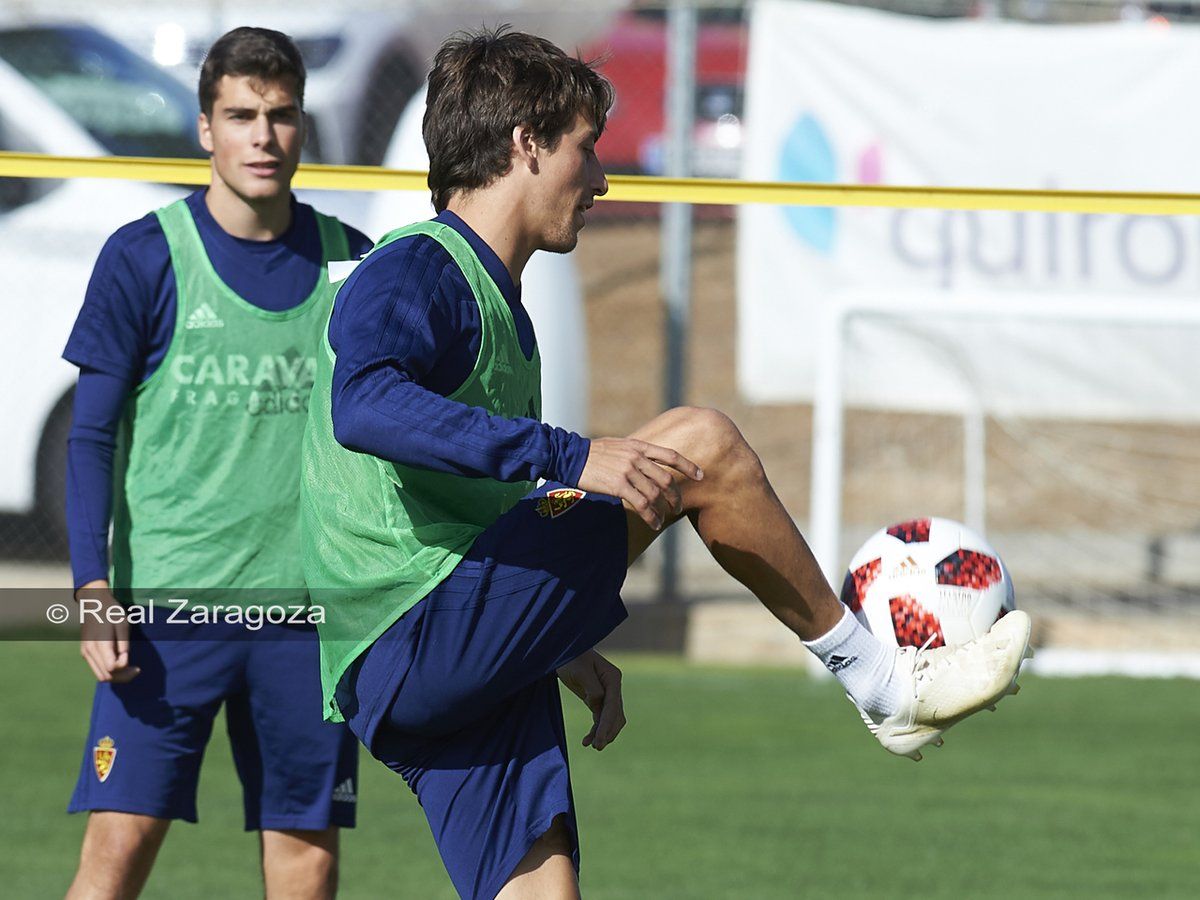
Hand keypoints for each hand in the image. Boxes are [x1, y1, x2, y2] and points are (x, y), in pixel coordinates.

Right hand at [77, 580, 139, 683]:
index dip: (124, 667)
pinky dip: (110, 671)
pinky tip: (120, 663)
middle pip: (106, 676)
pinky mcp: (86, 653)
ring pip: (101, 676)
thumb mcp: (122, 623)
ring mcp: (86, 654)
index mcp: (100, 644)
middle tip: (136, 669)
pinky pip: (98, 669)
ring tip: (130, 668)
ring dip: (116, 676)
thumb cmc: (110, 611)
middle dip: (122, 677)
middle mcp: (90, 652)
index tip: (132, 659)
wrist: (92, 603)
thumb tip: (124, 660)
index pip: (111, 668)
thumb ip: (123, 643)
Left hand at [556, 649, 624, 750]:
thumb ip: (592, 689)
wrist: (564, 651)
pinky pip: (601, 718)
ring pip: (612, 719)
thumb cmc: (571, 657)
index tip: (599, 740)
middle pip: (616, 715)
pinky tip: (587, 740)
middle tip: (596, 747)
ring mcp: (608, 693)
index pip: (613, 705)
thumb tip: (599, 707)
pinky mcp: (599, 699)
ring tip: (592, 746)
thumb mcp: (580, 671)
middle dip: (608, 732)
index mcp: (613, 677)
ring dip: (604, 733)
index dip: (606, 724)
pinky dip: (597, 729)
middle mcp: (614, 686)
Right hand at [577, 437, 702, 529]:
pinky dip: (651, 516)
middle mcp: (636, 457)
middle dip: (675, 496)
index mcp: (638, 446)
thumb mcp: (618, 445)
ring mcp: (628, 471)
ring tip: (662, 520)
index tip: (700, 476)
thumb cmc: (592, 453)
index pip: (670, 456)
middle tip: (677, 507)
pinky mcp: (618, 485)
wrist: (569, 456)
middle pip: (666, 479)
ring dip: (662, 510)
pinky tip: (654, 524)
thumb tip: (647, 464)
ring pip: (655, 494)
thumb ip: (635, 453)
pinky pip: (642, 504)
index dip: (688, 466)